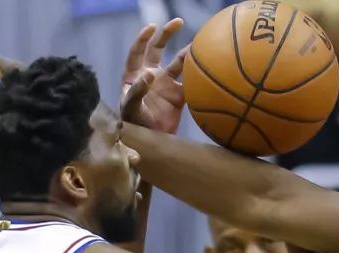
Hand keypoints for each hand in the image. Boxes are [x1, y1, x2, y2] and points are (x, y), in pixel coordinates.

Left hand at [121, 19, 188, 134]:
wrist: (150, 143)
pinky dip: (198, 76)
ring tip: (198, 45)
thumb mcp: (131, 108)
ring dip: (187, 54)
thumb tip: (149, 73)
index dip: (144, 38)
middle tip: (178, 22)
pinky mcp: (178, 96)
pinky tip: (207, 68)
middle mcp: (150, 75)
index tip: (153, 27)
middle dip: (167, 34)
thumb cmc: (134, 126)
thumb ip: (138, 91)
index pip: (138, 51)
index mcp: (135, 75)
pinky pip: (190, 82)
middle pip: (158, 49)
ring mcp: (166, 85)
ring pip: (178, 63)